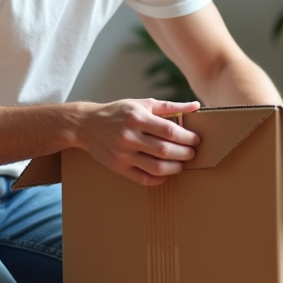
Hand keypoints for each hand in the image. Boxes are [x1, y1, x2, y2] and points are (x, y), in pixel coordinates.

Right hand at [76, 98, 201, 185]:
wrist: (87, 125)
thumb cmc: (118, 112)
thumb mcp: (141, 103)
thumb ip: (169, 106)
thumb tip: (195, 106)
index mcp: (137, 118)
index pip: (169, 130)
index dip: (187, 137)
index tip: (195, 139)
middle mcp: (129, 136)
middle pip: (165, 150)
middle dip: (184, 153)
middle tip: (192, 153)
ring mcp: (123, 154)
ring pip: (156, 167)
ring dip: (175, 168)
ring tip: (182, 164)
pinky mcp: (119, 167)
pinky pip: (143, 179)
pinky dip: (159, 179)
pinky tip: (166, 173)